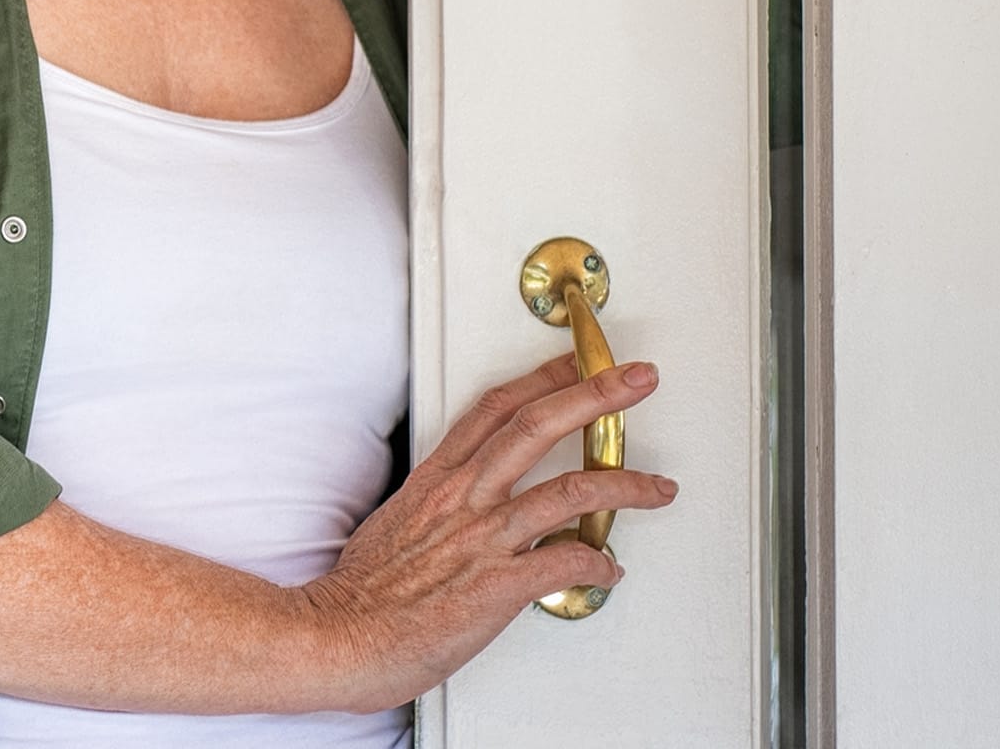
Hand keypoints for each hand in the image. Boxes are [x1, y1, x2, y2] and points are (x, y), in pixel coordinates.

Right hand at [296, 351, 677, 713]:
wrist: (340, 637)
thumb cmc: (363, 593)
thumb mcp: (398, 526)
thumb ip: (441, 512)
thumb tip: (469, 518)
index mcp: (437, 479)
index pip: (497, 408)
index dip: (542, 377)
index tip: (577, 362)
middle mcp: (463, 498)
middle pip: (537, 424)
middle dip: (595, 395)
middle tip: (635, 379)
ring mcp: (482, 538)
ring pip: (569, 489)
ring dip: (624, 484)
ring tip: (658, 487)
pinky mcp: (498, 585)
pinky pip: (567, 562)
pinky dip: (599, 562)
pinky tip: (610, 568)